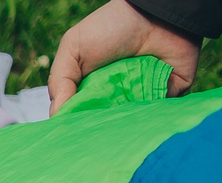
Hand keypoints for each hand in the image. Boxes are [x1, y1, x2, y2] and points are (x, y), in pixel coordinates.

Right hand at [49, 0, 198, 111]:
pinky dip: (148, 115)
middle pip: (102, 122)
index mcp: (92, 87)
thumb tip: (55, 116)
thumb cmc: (111, 27)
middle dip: (97, 126)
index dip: (74, 121)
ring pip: (127, 122)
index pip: (79, 113)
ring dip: (120, 123)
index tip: (70, 128)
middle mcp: (115, 95)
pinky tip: (139, 111)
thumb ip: (60, 81)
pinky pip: (155, 114)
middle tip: (93, 124)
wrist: (154, 14)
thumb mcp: (73, 48)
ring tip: (115, 116)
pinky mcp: (166, 95)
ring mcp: (140, 97)